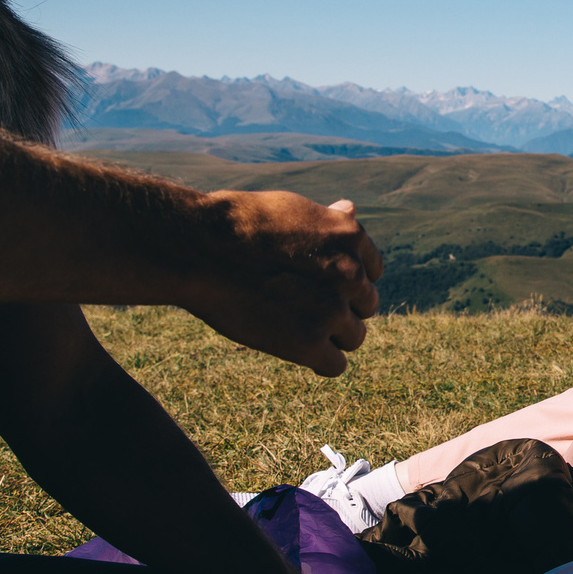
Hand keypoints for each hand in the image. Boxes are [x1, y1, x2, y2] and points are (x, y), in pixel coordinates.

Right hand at [186, 193, 384, 374]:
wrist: (201, 247)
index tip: (316, 282)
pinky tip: (295, 348)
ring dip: (330, 336)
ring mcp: (332, 309)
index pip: (370, 273)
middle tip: (300, 305)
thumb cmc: (240, 224)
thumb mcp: (293, 210)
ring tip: (293, 325)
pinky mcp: (309, 342)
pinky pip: (335, 365)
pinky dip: (318, 361)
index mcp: (352, 238)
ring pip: (354, 337)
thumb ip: (328, 220)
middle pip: (365, 306)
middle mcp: (351, 274)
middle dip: (340, 308)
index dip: (343, 281)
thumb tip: (351, 208)